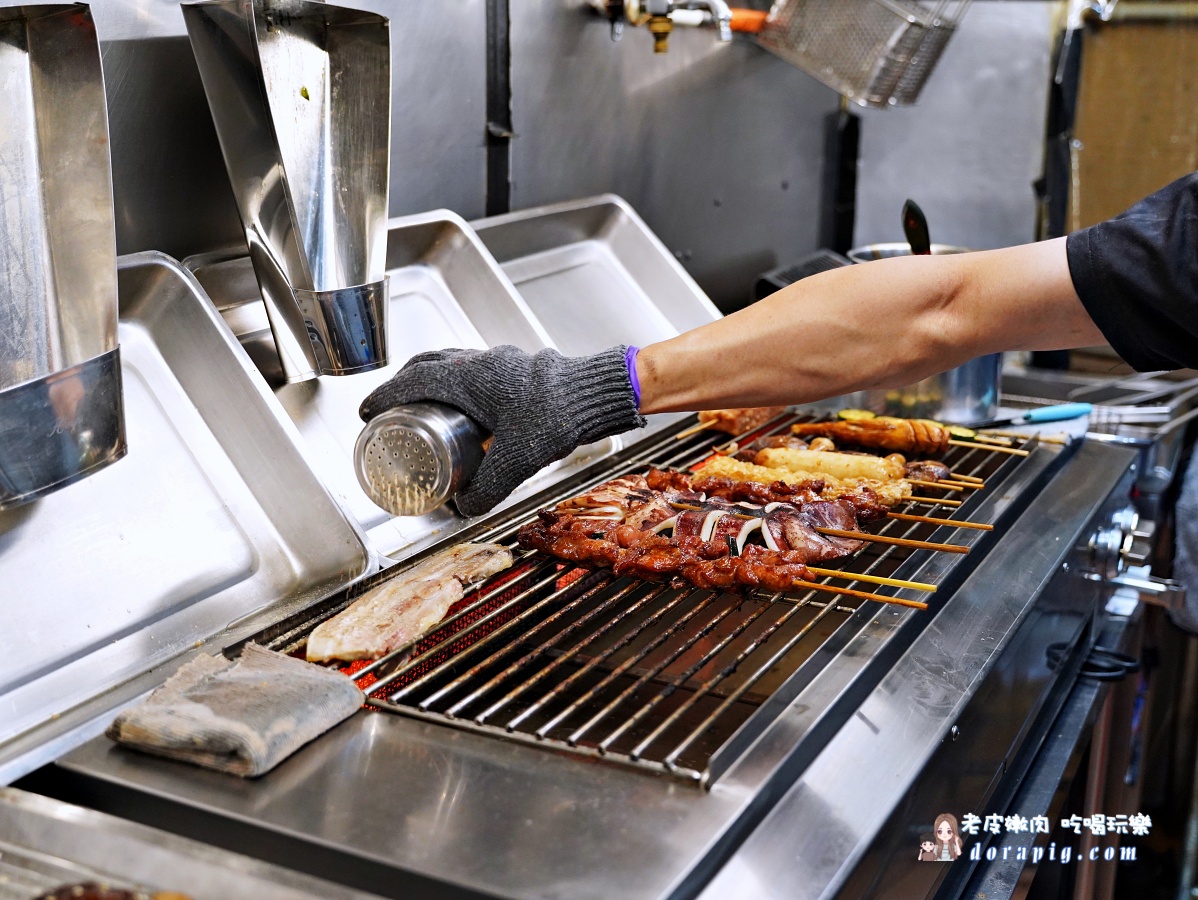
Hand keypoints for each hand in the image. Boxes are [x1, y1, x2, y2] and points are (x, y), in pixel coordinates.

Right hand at [360, 345, 644, 515]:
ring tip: (428, 406)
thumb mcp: (515, 462)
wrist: (597, 396)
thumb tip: (465, 509)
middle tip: (394, 405)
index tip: (371, 409)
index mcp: (470, 378)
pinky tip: (472, 409)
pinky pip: (479, 370)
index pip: (415, 379)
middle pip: (430, 363)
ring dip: (436, 380)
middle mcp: (482, 363)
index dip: (387, 395)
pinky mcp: (521, 369)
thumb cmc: (557, 418)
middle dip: (405, 383)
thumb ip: (486, 490)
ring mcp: (502, 362)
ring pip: (455, 362)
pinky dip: (463, 384)